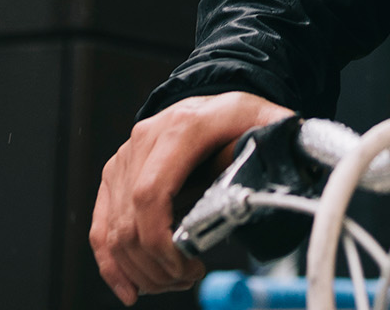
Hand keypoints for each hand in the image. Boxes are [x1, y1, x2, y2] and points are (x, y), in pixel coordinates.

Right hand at [91, 90, 292, 302]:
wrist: (211, 103)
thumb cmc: (236, 116)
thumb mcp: (263, 121)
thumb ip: (276, 145)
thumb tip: (289, 171)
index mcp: (180, 130)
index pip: (150, 194)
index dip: (160, 241)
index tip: (186, 265)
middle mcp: (144, 142)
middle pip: (130, 220)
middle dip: (156, 264)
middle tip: (187, 278)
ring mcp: (124, 159)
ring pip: (113, 230)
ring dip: (140, 269)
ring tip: (174, 279)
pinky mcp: (114, 176)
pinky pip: (101, 227)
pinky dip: (111, 264)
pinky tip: (130, 288)